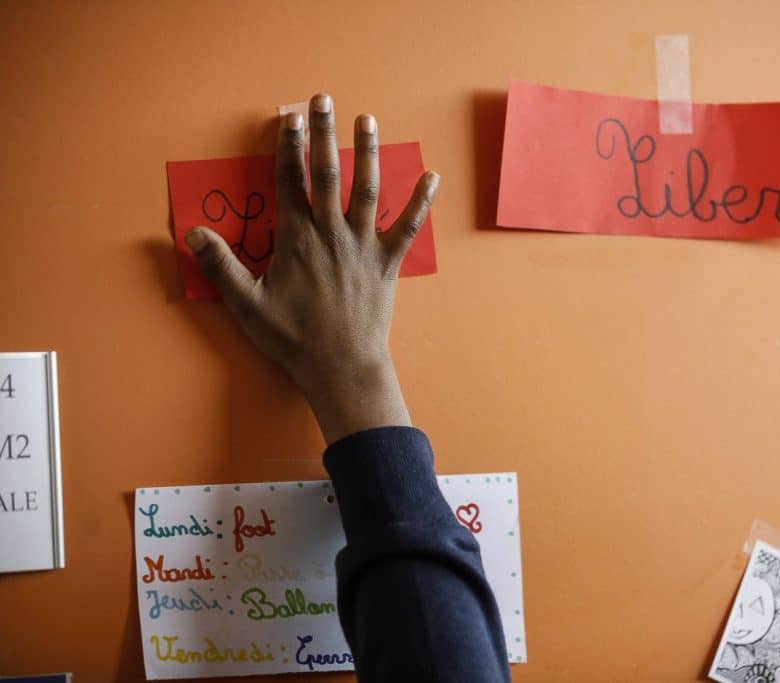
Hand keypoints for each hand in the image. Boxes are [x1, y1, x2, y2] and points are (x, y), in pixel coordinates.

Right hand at [184, 93, 438, 443]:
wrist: (341, 366)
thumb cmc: (293, 338)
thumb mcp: (247, 304)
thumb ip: (220, 266)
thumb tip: (193, 233)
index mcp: (296, 239)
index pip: (289, 181)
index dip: (287, 146)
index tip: (287, 117)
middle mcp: (331, 233)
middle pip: (327, 172)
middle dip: (323, 132)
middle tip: (322, 99)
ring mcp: (362, 245)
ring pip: (366, 188)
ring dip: (367, 151)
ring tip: (367, 119)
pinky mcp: (388, 262)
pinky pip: (407, 226)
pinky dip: (420, 200)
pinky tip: (432, 175)